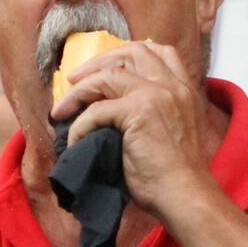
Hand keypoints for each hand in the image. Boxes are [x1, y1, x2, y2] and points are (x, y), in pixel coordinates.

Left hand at [51, 40, 219, 220]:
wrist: (184, 195)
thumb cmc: (174, 175)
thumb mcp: (172, 131)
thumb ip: (155, 111)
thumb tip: (113, 105)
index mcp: (184, 90)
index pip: (160, 51)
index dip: (128, 54)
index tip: (105, 67)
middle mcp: (173, 86)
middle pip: (133, 52)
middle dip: (99, 61)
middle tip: (75, 78)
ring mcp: (156, 95)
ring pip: (107, 76)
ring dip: (79, 91)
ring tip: (63, 109)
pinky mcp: (138, 111)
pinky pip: (96, 110)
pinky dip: (80, 124)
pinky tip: (76, 140)